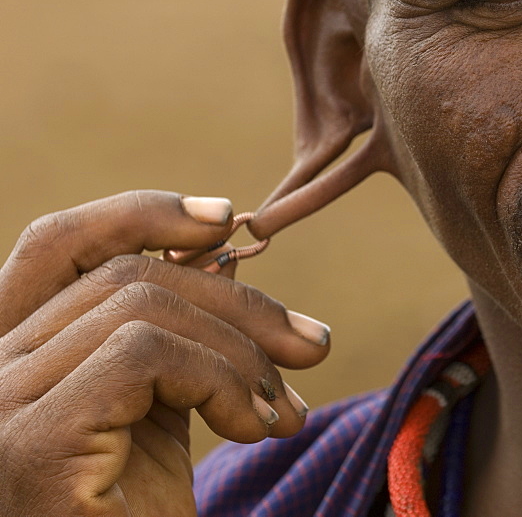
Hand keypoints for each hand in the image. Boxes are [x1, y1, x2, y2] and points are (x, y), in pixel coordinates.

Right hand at [0, 191, 329, 515]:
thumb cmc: (142, 510)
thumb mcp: (162, 404)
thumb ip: (178, 332)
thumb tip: (229, 248)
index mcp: (16, 352)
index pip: (56, 243)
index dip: (141, 212)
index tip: (229, 220)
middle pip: (125, 275)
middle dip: (239, 301)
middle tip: (313, 343)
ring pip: (143, 308)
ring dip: (241, 351)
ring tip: (282, 410)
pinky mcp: (32, 441)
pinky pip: (144, 353)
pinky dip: (221, 379)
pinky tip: (253, 429)